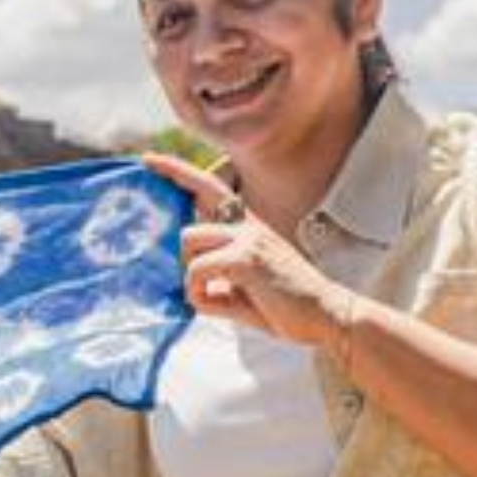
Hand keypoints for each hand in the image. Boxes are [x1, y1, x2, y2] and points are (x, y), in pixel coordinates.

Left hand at [142, 152, 353, 351]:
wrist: (328, 315)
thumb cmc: (289, 306)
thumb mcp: (246, 287)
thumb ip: (219, 281)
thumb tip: (191, 289)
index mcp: (250, 227)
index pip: (210, 188)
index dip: (177, 172)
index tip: (149, 160)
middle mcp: (248, 225)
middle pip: (189, 227)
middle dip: (185, 259)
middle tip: (194, 283)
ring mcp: (248, 238)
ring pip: (189, 244)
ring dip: (193, 278)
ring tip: (217, 298)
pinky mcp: (245, 259)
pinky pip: (197, 270)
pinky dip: (199, 293)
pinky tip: (221, 302)